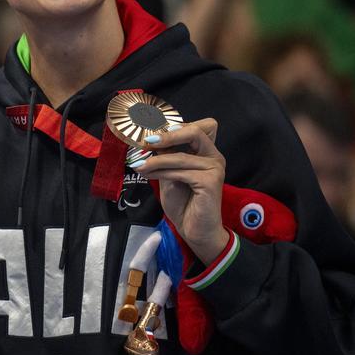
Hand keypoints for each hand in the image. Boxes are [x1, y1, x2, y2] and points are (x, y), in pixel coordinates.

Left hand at [131, 118, 229, 263]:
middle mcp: (214, 156)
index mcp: (206, 152)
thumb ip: (165, 156)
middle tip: (146, 140)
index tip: (151, 129)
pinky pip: (180, 172)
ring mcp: (215, 168)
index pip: (198, 126)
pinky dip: (161, 172)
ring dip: (156, 160)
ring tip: (138, 165)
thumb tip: (149, 138)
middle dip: (169, 133)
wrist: (194, 229)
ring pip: (181, 155)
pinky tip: (147, 174)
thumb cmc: (182, 201)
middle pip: (197, 130)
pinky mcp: (211, 182)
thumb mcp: (169, 173)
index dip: (176, 124)